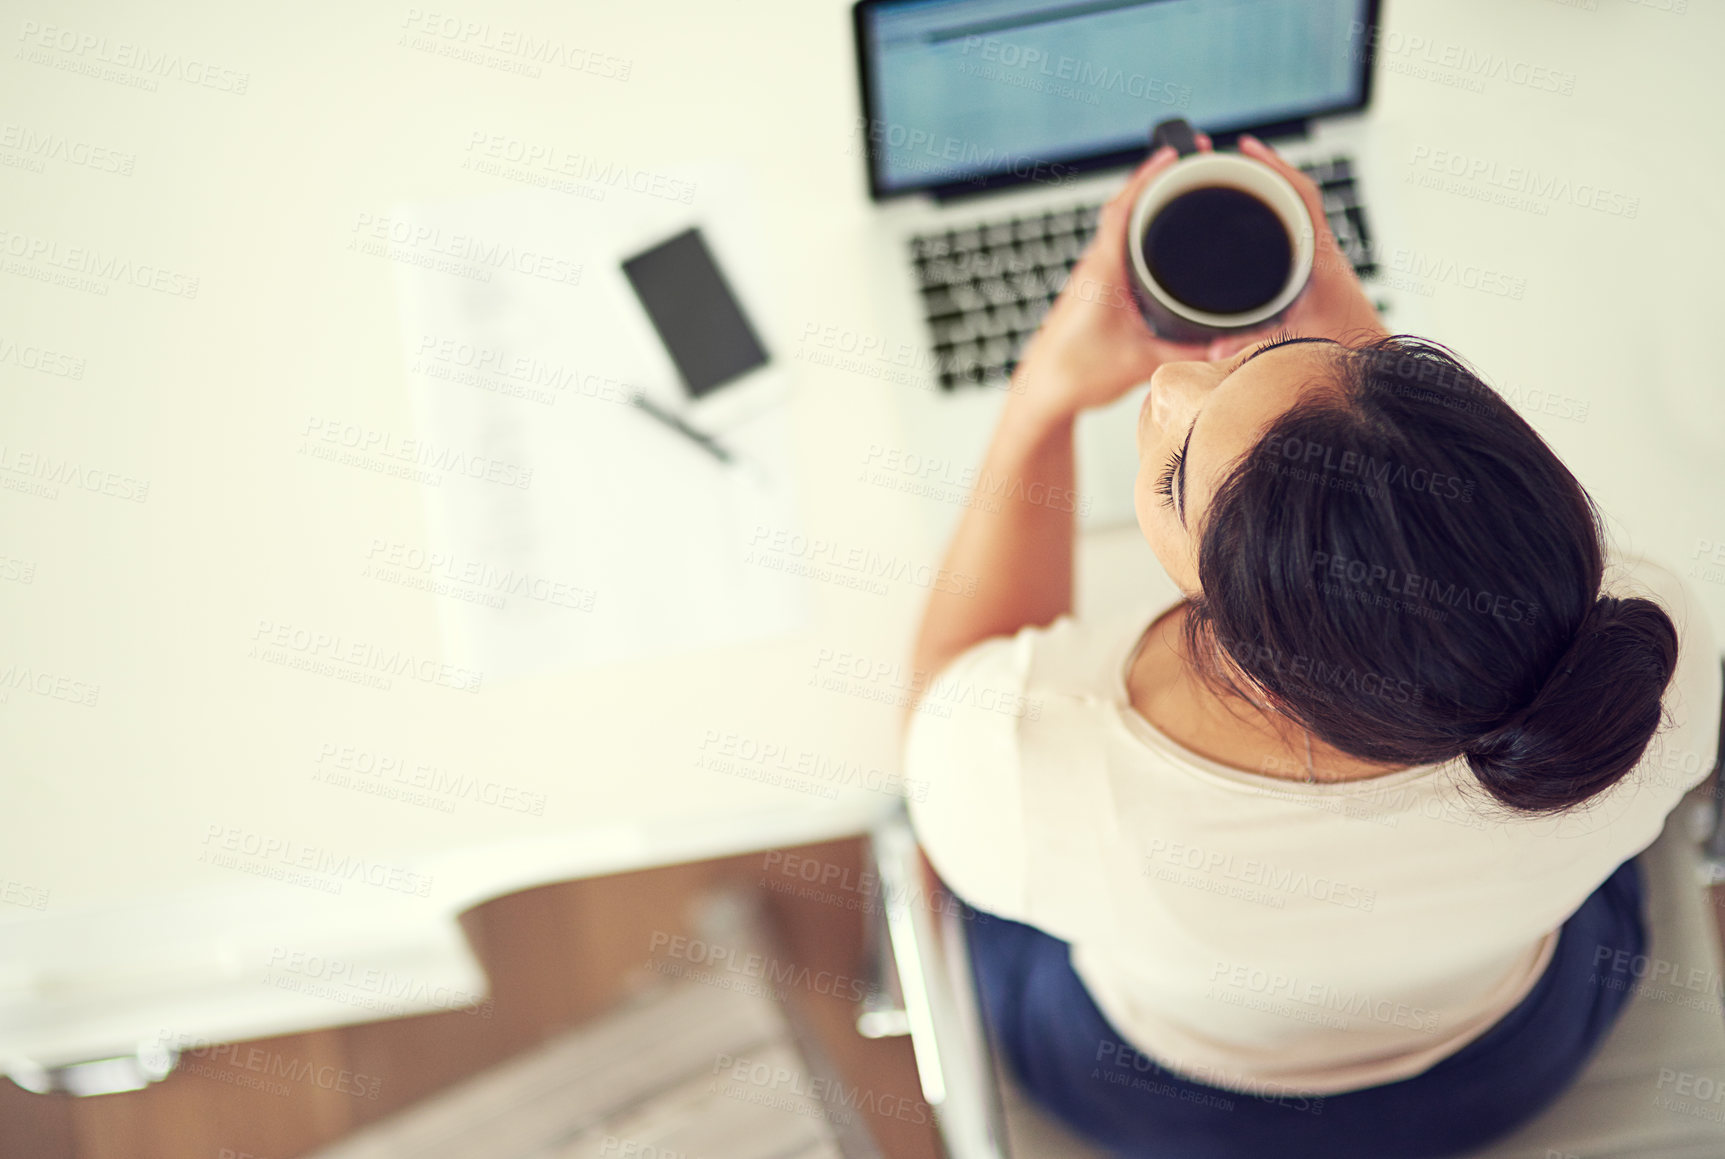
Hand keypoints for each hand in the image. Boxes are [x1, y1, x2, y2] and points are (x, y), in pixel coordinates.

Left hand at [1010, 137, 1216, 423]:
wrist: (1042, 393)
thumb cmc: (1076, 376)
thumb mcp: (1141, 363)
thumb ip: (1187, 350)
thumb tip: (1229, 337)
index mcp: (1102, 272)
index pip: (1122, 209)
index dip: (1147, 176)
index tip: (1174, 152)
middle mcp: (1094, 266)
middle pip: (1123, 208)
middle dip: (1156, 181)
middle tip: (1189, 159)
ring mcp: (1091, 276)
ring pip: (1119, 228)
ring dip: (1145, 205)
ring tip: (1180, 186)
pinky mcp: (1093, 289)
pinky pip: (1118, 248)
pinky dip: (1138, 232)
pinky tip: (1159, 236)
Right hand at [1200, 135, 1390, 358]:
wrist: (1374, 354)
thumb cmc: (1347, 344)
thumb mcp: (1295, 344)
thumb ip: (1254, 347)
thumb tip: (1215, 349)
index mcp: (1320, 255)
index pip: (1303, 194)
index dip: (1275, 166)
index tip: (1248, 149)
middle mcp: (1323, 248)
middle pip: (1296, 194)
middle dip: (1264, 173)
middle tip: (1233, 160)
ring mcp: (1323, 256)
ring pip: (1297, 211)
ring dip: (1271, 194)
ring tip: (1239, 183)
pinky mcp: (1318, 268)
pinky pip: (1296, 229)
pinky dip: (1276, 218)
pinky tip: (1255, 223)